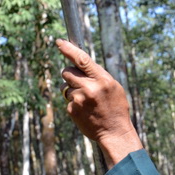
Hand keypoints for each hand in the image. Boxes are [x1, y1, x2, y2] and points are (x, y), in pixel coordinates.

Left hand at [56, 39, 143, 164]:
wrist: (115, 132)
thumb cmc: (116, 108)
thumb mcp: (113, 87)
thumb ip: (97, 75)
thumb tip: (80, 63)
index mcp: (102, 80)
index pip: (82, 59)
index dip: (68, 49)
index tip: (59, 42)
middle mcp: (89, 88)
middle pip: (67, 71)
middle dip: (71, 74)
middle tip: (81, 83)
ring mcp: (79, 100)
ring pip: (66, 86)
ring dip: (73, 90)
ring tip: (87, 101)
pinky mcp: (72, 110)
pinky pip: (67, 100)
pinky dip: (74, 103)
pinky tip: (85, 110)